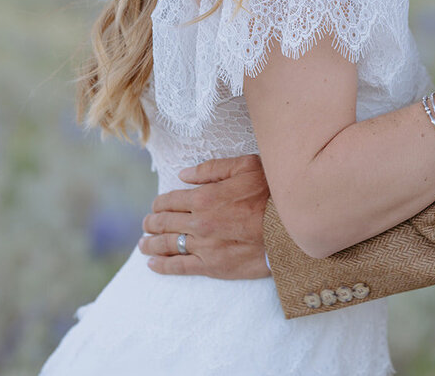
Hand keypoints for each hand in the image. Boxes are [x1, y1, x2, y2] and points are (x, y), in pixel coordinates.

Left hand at [139, 154, 271, 278]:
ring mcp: (203, 246)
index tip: (156, 206)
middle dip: (151, 223)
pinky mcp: (212, 266)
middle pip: (164, 223)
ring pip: (167, 245)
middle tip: (146, 225)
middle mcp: (198, 222)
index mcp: (204, 197)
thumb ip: (211, 169)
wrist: (291, 230)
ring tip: (143, 244)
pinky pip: (179, 267)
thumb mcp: (245, 167)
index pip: (170, 201)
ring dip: (151, 244)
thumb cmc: (272, 194)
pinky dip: (162, 266)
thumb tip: (183, 174)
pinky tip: (153, 265)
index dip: (159, 204)